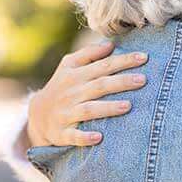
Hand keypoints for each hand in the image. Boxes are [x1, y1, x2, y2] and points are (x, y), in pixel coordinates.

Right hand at [27, 41, 147, 146]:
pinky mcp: (62, 132)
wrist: (37, 114)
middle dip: (121, 82)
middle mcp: (72, 92)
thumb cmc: (61, 86)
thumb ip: (89, 53)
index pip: (104, 65)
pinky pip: (74, 135)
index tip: (144, 57)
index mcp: (76, 75)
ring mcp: (67, 113)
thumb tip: (110, 44)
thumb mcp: (68, 65)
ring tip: (128, 106)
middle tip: (143, 80)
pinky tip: (99, 137)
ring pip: (89, 110)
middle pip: (100, 86)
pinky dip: (85, 137)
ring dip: (108, 108)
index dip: (123, 61)